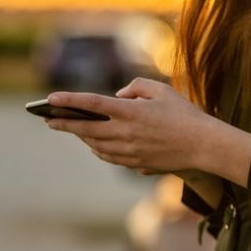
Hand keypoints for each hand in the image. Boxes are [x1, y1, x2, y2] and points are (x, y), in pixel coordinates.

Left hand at [44, 79, 250, 184]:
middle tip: (47, 119)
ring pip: (95, 145)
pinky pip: (109, 157)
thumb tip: (118, 96)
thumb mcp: (162, 90)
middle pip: (86, 129)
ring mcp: (129, 151)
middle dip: (63, 124)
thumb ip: (136, 87)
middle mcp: (125, 133)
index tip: (50, 99)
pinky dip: (97, 149)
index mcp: (131, 112)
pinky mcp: (135, 164)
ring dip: (80, 137)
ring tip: (70, 129)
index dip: (69, 101)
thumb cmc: (184, 114)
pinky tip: (94, 144)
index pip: (92, 104)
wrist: (203, 146)